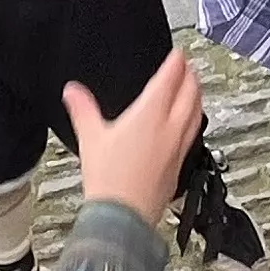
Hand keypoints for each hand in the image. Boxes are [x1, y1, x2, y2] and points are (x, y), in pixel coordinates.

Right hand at [63, 44, 205, 226]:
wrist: (124, 216)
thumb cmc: (109, 181)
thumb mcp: (90, 138)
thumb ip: (83, 110)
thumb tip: (72, 91)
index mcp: (150, 115)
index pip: (170, 80)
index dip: (176, 63)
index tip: (178, 54)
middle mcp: (170, 129)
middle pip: (190, 94)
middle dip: (191, 76)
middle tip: (189, 67)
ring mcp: (178, 148)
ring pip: (197, 114)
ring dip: (197, 96)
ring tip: (195, 90)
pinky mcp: (180, 166)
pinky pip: (193, 135)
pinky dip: (194, 120)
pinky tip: (189, 125)